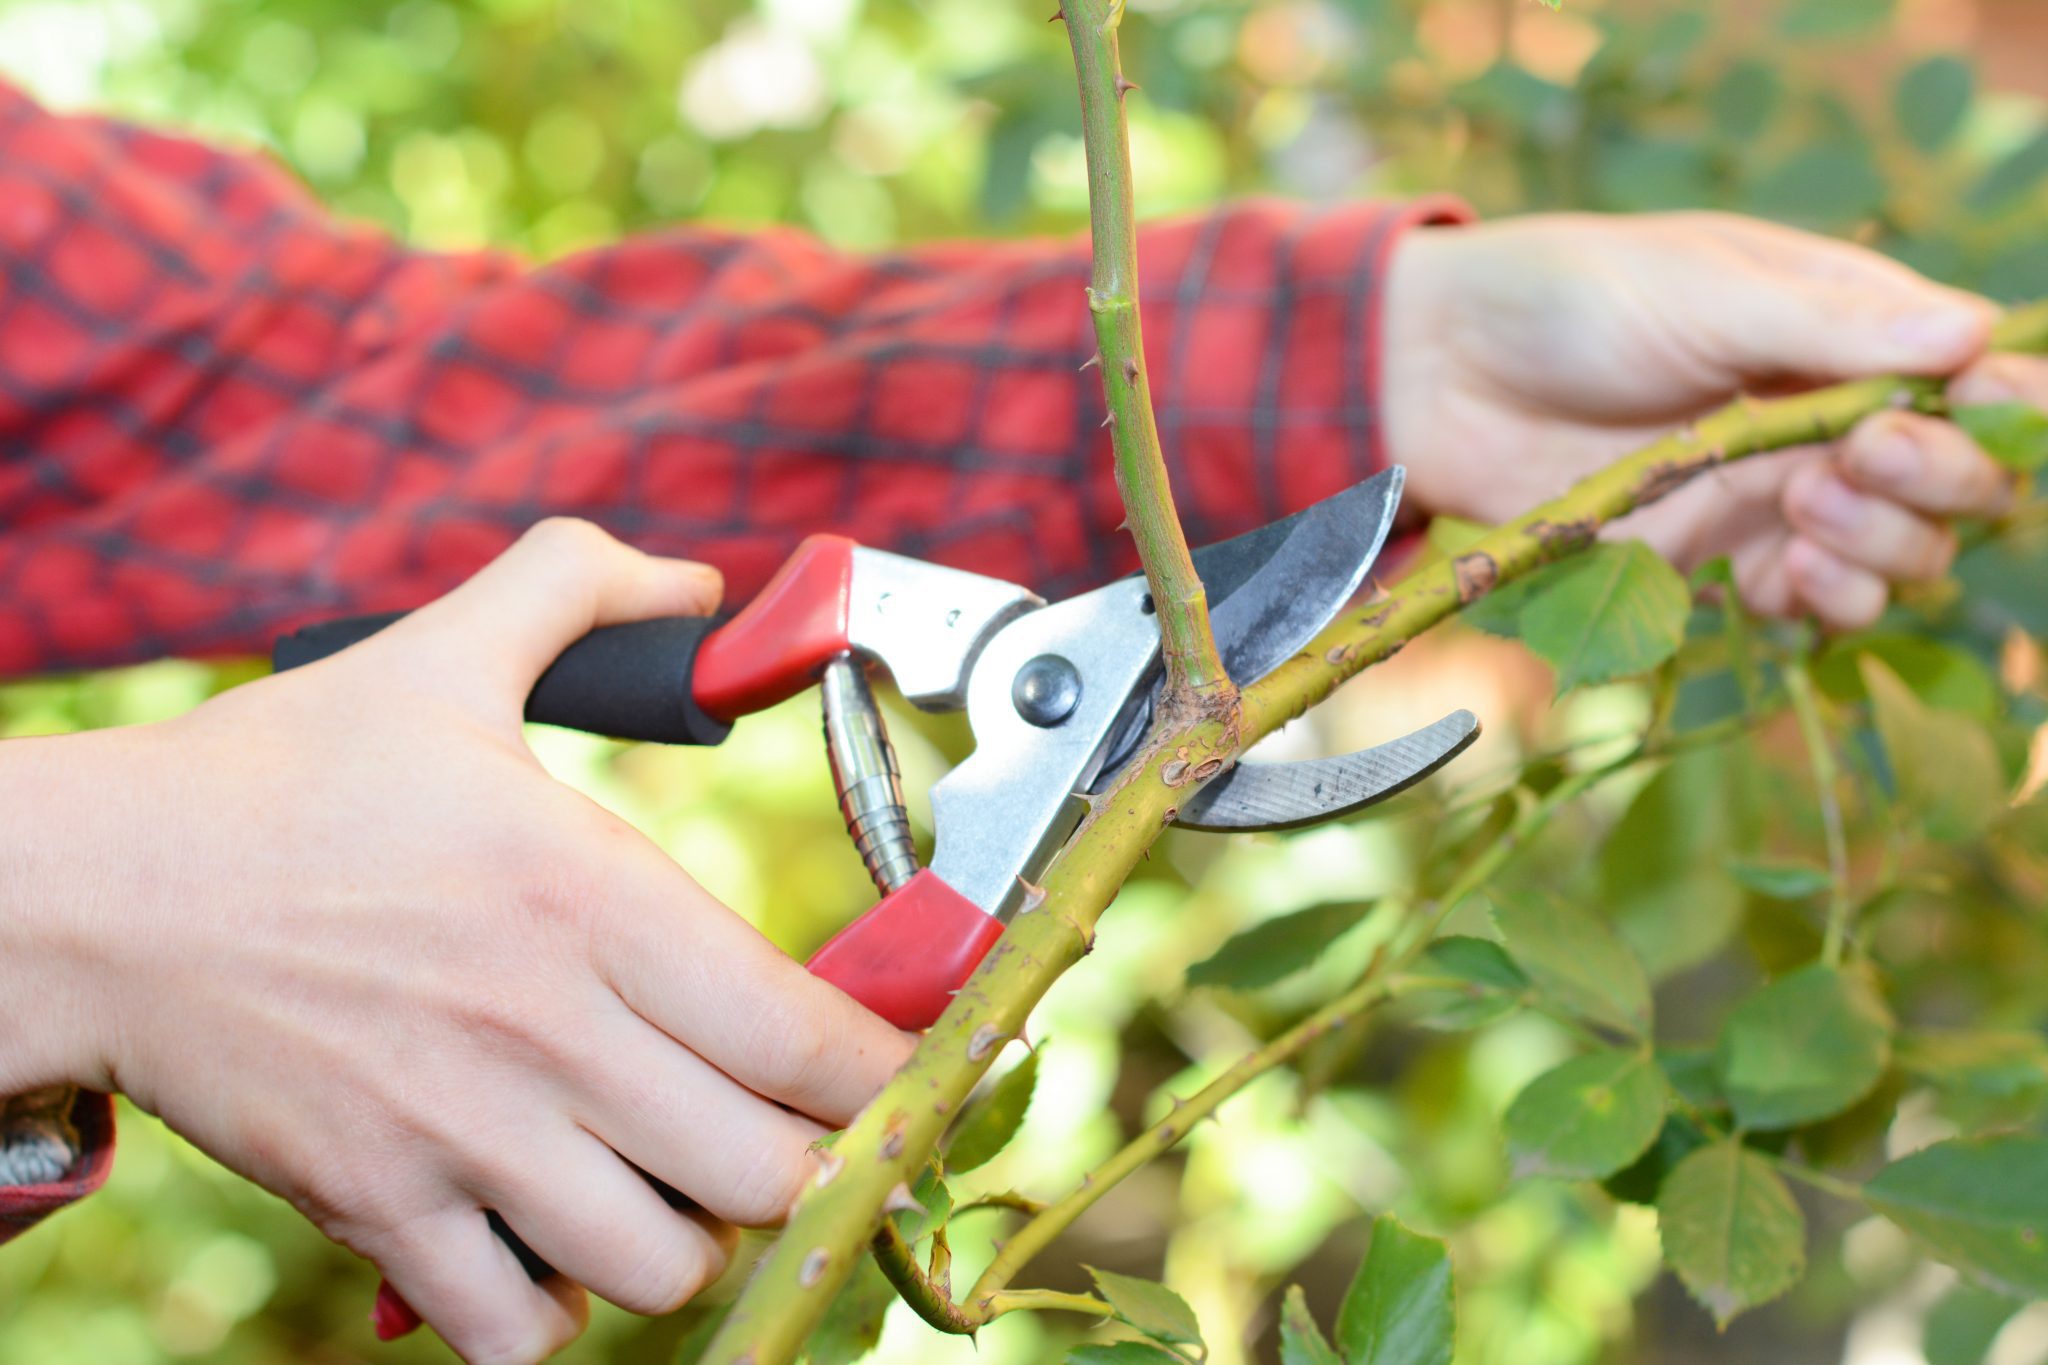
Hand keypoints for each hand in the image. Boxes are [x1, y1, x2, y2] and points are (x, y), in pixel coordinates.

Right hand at [0, 520, 914, 1364]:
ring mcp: (461, 1133)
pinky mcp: (376, 1208)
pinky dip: (554, 1314)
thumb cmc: (277, 778)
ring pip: (661, 1267)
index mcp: (591, 893)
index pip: (805, 1035)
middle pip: (765, 1171)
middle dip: (803, 1162)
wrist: (93, 892)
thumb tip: (694, 579)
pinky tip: (549, 1244)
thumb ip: (577, 590)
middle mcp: (547, 1027)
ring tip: (668, 1182)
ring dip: (690, 1238)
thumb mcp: (440, 656)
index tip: (899, 1067)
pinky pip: (517, 1332)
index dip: (888, 1070)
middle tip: (778, 1121)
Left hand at [1383, 212, 2047, 629]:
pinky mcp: (1714, 556)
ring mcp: (1774, 490)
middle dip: (1939, 479)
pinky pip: (1810, 600)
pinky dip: (1824, 601)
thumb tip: (1976, 331)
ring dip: (1884, 546)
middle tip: (1862, 456)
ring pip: (1898, 550)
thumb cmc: (1569, 298)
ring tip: (1801, 508)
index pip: (1978, 373)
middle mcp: (1828, 412)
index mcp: (1844, 324)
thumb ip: (1829, 326)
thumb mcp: (1704, 290)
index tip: (1974, 409)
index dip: (1997, 405)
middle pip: (1955, 478)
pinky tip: (1786, 578)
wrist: (1440, 374)